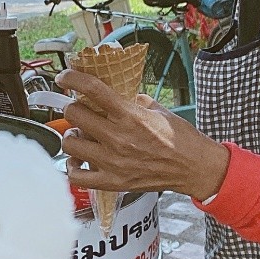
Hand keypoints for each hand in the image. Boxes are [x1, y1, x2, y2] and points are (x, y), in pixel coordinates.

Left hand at [57, 68, 228, 201]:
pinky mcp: (113, 182)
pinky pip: (76, 176)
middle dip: (74, 107)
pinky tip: (80, 158)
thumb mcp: (156, 108)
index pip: (92, 89)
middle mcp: (118, 138)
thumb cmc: (180, 138)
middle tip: (79, 108)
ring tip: (81, 133)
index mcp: (130, 115)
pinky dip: (73, 166)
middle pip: (74, 114)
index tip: (65, 76)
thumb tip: (110, 92)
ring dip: (72, 134)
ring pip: (70, 142)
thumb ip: (130, 100)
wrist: (194, 167)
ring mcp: (113, 162)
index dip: (72, 78)